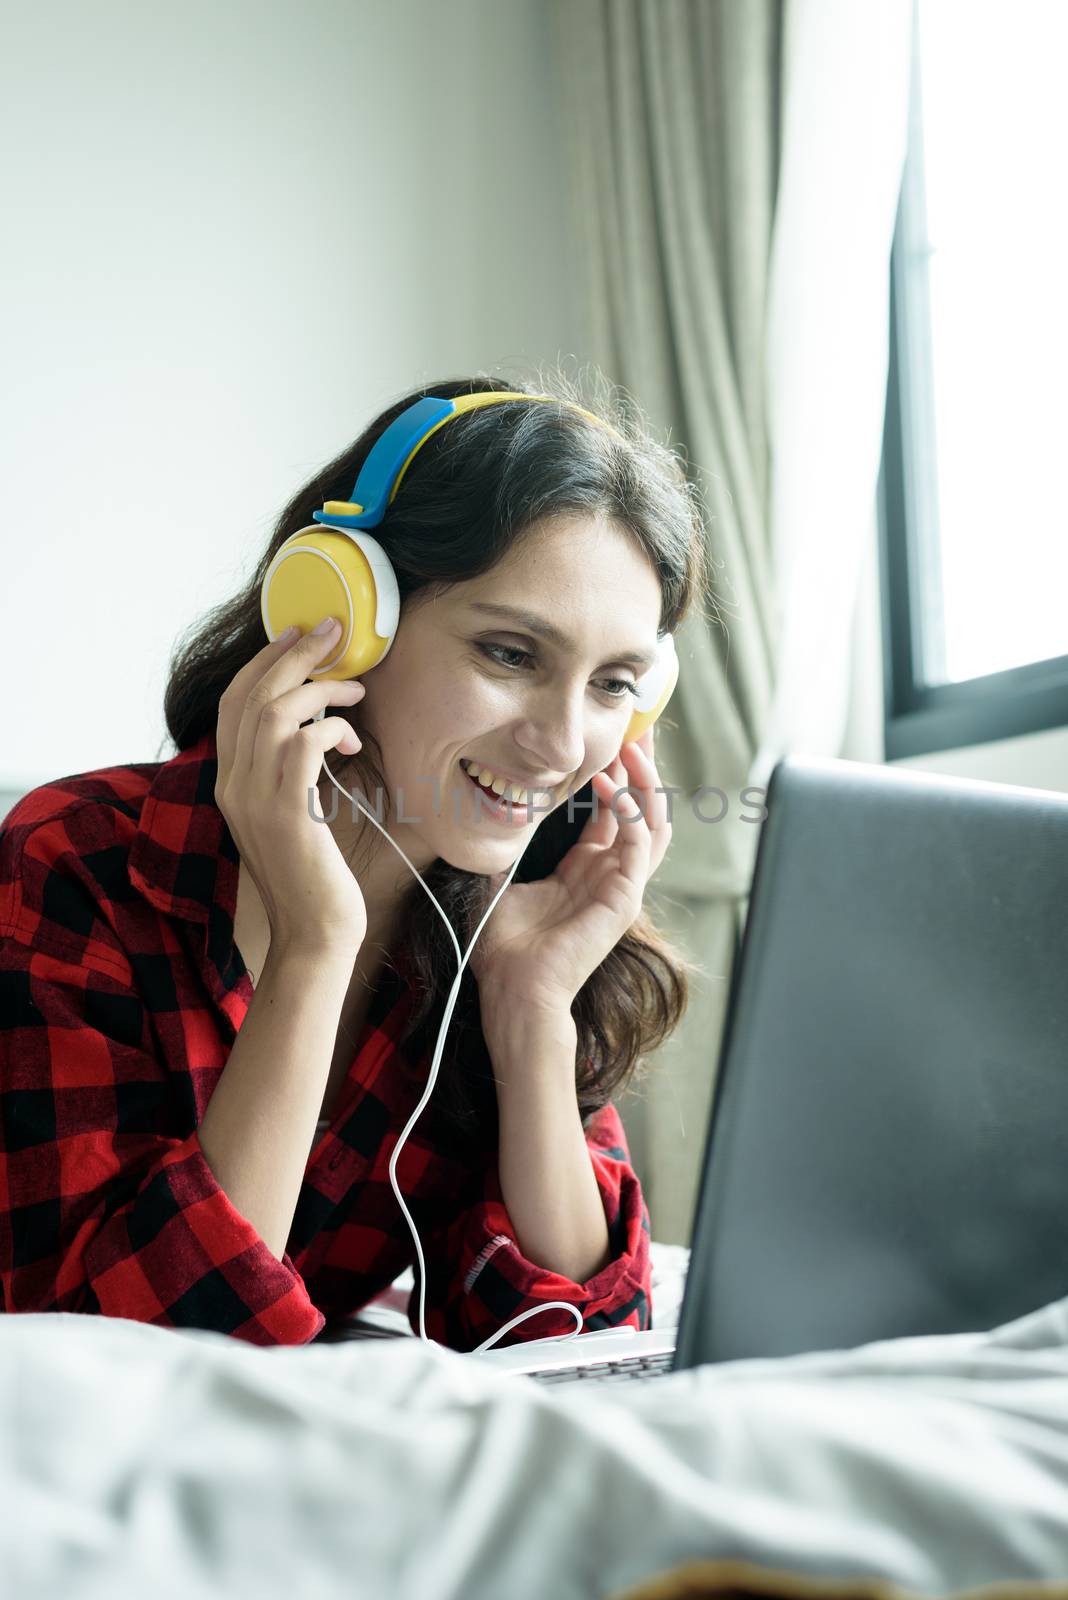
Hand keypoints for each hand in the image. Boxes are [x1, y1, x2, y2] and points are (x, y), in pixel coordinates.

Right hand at [214, 618, 368, 954]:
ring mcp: (255, 799)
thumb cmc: (315, 875)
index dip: (263, 662)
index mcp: (229, 783)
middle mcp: (233, 785)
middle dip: (294, 654)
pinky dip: (331, 728)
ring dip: (320, 689)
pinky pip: (305, 744)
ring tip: (355, 690)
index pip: (232, 703)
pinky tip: (351, 739)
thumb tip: (318, 727)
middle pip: (252, 695)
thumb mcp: (292, 814)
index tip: (297, 635)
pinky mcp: (287, 813)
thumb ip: (290, 773)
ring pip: (275, 712)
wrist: (315, 933)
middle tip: (333, 632)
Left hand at [468, 727, 671, 1016]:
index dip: (616, 771)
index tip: (611, 735)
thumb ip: (503, 843)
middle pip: (644, 808)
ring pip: (655, 821)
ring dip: (646, 781)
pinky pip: (641, 842)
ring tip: (633, 746)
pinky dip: (632, 809)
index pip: (615, 810)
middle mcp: (611, 873)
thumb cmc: (504, 944)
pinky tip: (612, 783)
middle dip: (643, 765)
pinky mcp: (624, 897)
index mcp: (587, 868)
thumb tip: (484, 804)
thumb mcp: (497, 877)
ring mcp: (622, 885)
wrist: (513, 987)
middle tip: (639, 725)